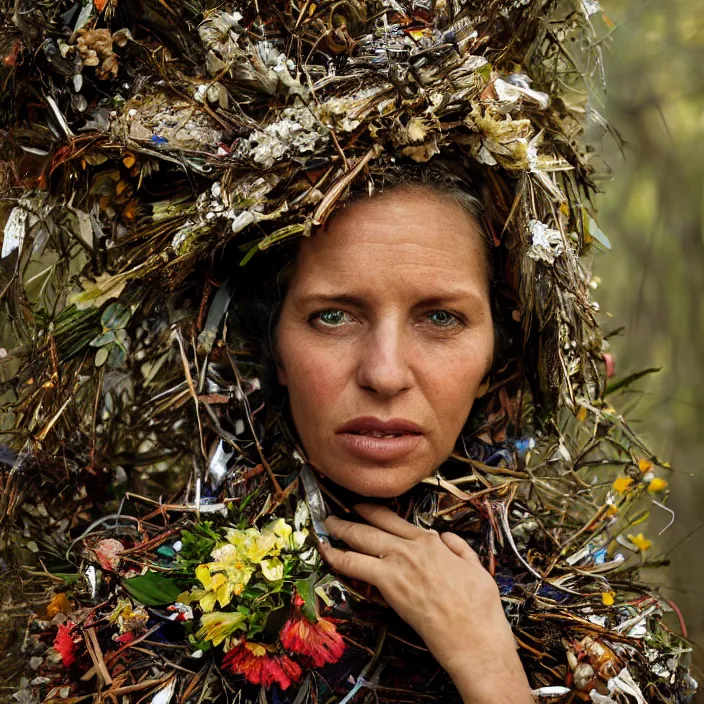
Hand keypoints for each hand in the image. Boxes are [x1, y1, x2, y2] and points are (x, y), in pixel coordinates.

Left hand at [318, 503, 532, 703]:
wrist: (473, 635)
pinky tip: (327, 552)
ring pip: (360, 539)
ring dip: (340, 530)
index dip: (375, 512)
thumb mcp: (476, 566)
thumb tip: (445, 537)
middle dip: (352, 516)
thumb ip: (459, 547)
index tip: (363, 508)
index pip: (395, 519)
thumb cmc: (479, 607)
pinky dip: (337, 556)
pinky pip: (354, 564)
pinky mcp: (389, 583)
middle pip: (373, 524)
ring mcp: (398, 563)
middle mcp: (411, 547)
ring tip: (325, 527)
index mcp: (431, 542)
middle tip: (335, 513)